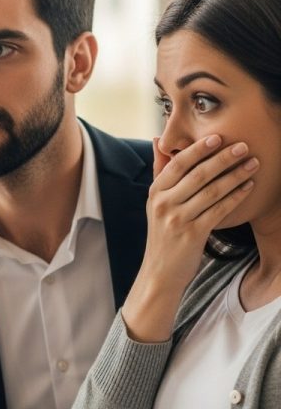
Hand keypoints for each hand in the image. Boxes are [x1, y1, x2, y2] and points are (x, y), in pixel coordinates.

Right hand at [122, 135, 257, 341]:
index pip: (178, 164)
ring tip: (253, 163)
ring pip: (212, 191)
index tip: (219, 137)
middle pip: (197, 174)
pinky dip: (236, 196)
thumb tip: (157, 140)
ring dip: (235, 175)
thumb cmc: (163, 233)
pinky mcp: (193, 233)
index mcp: (155, 192)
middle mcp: (163, 203)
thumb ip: (159, 171)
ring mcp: (177, 219)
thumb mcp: (155, 202)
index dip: (199, 149)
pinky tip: (249, 186)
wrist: (160, 271)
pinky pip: (219, 210)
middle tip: (243, 146)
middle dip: (223, 158)